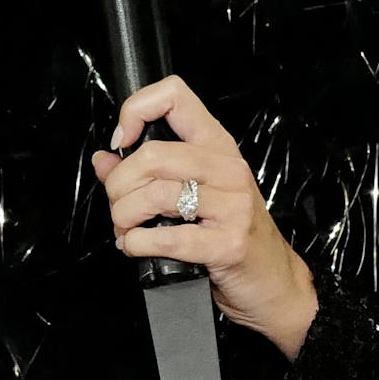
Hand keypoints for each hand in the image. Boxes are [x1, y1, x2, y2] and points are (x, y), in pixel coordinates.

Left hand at [94, 76, 316, 353]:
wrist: (274, 283)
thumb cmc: (233, 235)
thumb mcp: (196, 194)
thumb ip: (146, 173)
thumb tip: (103, 159)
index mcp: (217, 146)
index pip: (174, 96)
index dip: (136, 111)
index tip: (122, 142)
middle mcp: (227, 169)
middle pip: (152, 154)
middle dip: (118, 186)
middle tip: (118, 207)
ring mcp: (232, 206)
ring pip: (154, 195)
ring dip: (124, 217)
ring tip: (126, 230)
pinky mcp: (227, 244)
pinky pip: (167, 238)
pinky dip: (137, 244)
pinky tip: (135, 247)